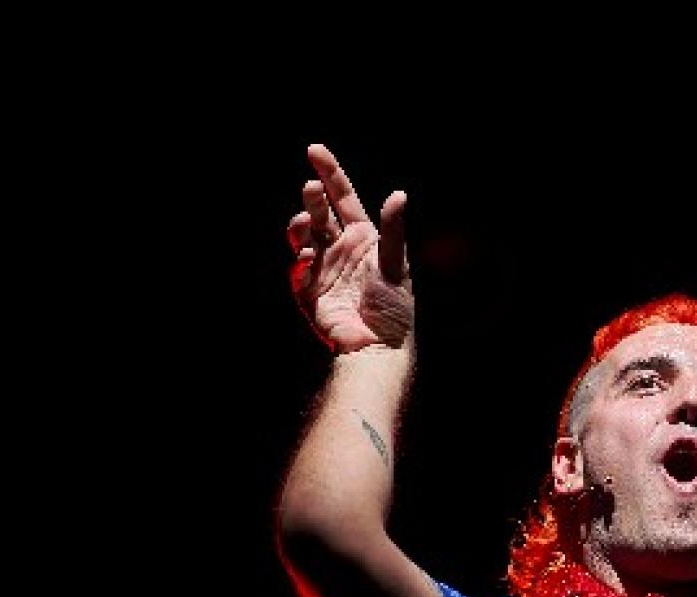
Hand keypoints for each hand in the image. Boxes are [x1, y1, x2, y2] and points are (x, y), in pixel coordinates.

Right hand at [286, 144, 412, 354]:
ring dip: (300, 225)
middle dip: (313, 197)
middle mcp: (340, 248)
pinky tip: (306, 258)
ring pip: (303, 235)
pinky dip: (298, 261)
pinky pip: (297, 270)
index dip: (330, 172)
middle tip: (310, 188)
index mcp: (363, 237)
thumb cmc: (394, 308)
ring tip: (304, 222)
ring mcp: (322, 267)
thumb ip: (394, 231)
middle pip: (320, 212)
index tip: (314, 149)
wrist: (377, 348)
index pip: (343, 197)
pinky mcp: (307, 290)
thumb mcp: (397, 265)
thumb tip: (399, 194)